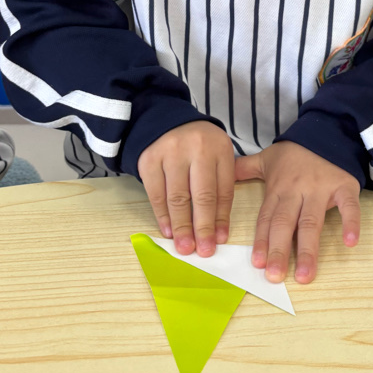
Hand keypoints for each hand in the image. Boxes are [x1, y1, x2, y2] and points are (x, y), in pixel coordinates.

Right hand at [137, 121, 235, 257]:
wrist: (166, 121)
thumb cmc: (197, 146)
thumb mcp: (216, 157)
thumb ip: (220, 187)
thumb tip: (218, 232)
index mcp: (220, 148)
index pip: (223, 189)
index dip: (221, 217)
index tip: (219, 240)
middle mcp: (197, 148)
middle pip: (202, 195)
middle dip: (202, 227)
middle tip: (203, 251)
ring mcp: (171, 152)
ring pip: (178, 197)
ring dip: (181, 226)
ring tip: (184, 247)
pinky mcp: (149, 159)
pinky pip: (156, 193)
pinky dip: (162, 215)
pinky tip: (168, 231)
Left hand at [234, 141, 359, 284]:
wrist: (327, 130)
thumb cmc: (296, 152)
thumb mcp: (268, 158)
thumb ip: (245, 168)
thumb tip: (223, 175)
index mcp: (278, 188)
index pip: (267, 218)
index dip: (262, 241)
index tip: (257, 264)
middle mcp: (297, 190)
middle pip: (286, 223)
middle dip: (280, 250)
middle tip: (275, 276)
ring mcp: (321, 189)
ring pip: (312, 222)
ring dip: (309, 249)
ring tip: (305, 275)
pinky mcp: (344, 186)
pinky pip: (349, 206)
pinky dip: (351, 223)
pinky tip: (350, 243)